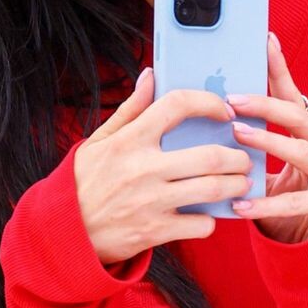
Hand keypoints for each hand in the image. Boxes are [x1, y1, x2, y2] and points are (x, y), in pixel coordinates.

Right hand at [73, 67, 253, 263]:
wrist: (65, 232)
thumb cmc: (84, 181)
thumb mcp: (99, 140)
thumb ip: (131, 108)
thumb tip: (152, 75)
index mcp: (129, 140)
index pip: (177, 106)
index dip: (209, 102)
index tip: (224, 111)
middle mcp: (143, 168)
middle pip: (210, 155)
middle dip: (237, 156)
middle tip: (242, 157)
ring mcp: (151, 202)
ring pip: (212, 190)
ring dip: (235, 185)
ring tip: (240, 183)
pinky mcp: (155, 231)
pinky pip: (200, 225)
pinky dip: (211, 220)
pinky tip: (208, 214)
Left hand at [226, 33, 307, 242]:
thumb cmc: (293, 204)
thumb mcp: (275, 171)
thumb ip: (257, 147)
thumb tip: (215, 118)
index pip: (294, 97)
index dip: (278, 70)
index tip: (264, 41)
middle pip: (298, 116)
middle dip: (266, 104)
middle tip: (232, 99)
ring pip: (300, 151)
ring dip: (267, 142)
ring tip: (236, 135)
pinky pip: (295, 201)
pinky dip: (264, 202)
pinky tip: (238, 203)